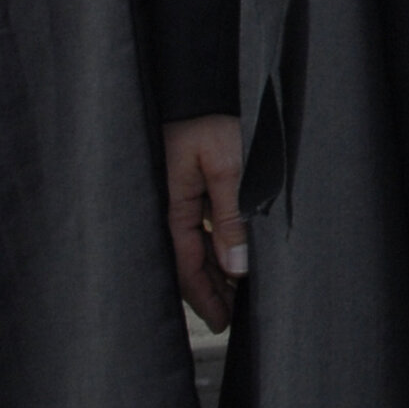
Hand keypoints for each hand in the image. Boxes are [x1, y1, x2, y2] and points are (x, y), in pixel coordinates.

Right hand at [161, 114, 246, 330]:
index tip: (221, 324)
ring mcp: (182, 195)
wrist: (197, 83)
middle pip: (190, 262)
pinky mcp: (192, 183)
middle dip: (209, 292)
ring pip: (197, 246)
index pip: (187, 267)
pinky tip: (232, 258)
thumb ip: (231, 216)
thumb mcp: (225, 167)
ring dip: (215, 271)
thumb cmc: (209, 120)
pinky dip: (217, 245)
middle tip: (230, 319)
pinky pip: (202, 226)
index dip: (205, 298)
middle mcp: (172, 207)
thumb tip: (236, 269)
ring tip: (234, 297)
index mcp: (173, 208)